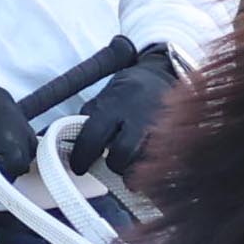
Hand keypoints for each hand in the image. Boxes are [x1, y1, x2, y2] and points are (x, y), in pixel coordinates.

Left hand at [62, 41, 178, 177]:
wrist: (162, 74)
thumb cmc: (128, 91)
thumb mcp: (104, 97)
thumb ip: (89, 118)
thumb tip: (68, 143)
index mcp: (113, 105)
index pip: (91, 138)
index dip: (81, 158)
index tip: (78, 167)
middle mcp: (136, 117)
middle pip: (121, 156)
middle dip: (114, 165)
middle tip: (111, 163)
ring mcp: (159, 128)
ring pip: (144, 164)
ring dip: (134, 169)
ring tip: (131, 165)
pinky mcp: (174, 137)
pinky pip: (162, 163)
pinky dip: (152, 168)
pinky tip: (147, 163)